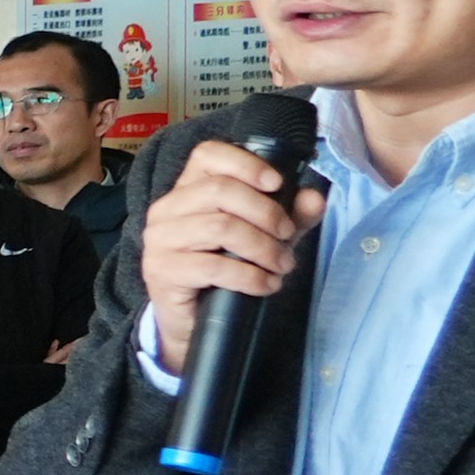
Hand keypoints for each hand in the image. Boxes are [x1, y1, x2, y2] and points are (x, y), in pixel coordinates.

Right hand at [143, 134, 323, 364]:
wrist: (192, 319)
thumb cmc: (223, 269)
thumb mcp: (263, 235)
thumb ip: (290, 214)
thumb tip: (314, 198)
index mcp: (187, 188)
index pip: (207, 155)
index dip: (246, 163)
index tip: (277, 184)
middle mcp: (167, 209)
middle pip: (220, 190)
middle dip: (265, 212)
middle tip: (287, 234)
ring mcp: (159, 240)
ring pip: (220, 227)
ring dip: (262, 247)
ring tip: (282, 264)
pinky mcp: (162, 271)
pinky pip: (213, 267)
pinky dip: (249, 276)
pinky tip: (267, 285)